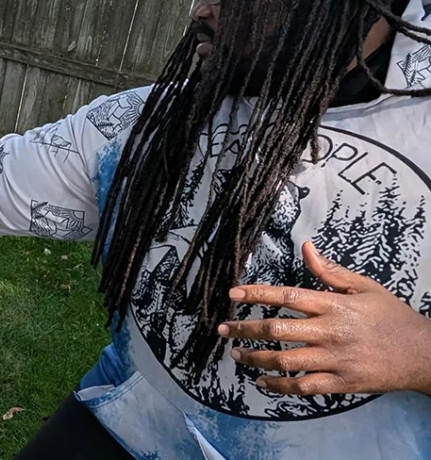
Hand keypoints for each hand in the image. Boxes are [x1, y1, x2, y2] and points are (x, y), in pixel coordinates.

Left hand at [219, 241, 430, 395]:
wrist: (423, 353)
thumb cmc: (391, 317)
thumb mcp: (365, 287)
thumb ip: (330, 271)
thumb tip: (305, 247)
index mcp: (334, 305)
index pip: (287, 296)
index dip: (256, 293)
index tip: (232, 294)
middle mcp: (331, 332)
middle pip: (278, 329)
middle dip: (245, 329)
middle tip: (223, 329)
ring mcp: (335, 359)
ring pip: (285, 359)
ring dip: (255, 357)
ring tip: (236, 354)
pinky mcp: (342, 382)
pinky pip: (303, 386)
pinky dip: (279, 386)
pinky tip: (261, 382)